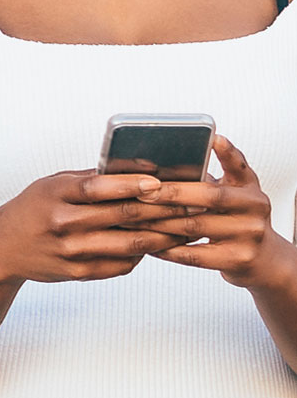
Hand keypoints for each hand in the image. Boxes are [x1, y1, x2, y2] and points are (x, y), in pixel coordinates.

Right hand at [0, 166, 174, 285]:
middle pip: (123, 216)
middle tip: (194, 203)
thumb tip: (141, 169)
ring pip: (130, 244)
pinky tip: (160, 245)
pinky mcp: (78, 272)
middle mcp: (62, 222)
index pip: (97, 188)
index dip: (131, 185)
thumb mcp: (53, 185)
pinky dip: (144, 253)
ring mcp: (71, 250)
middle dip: (163, 209)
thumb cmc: (35, 208)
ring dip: (164, 235)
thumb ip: (91, 179)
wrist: (2, 247)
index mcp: (55, 193)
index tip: (160, 182)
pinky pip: (122, 264)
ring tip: (188, 227)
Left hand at [137, 137, 296, 290]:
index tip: (213, 138)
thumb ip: (209, 178)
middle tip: (140, 190)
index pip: (238, 166)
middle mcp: (254, 207)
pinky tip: (149, 244)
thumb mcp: (232, 194)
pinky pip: (194, 255)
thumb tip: (161, 161)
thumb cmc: (234, 220)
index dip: (227, 152)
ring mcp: (249, 234)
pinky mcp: (239, 259)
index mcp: (250, 187)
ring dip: (159, 222)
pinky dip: (168, 249)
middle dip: (170, 193)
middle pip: (208, 196)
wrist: (264, 259)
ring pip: (195, 226)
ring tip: (133, 217)